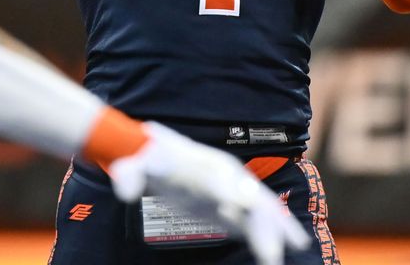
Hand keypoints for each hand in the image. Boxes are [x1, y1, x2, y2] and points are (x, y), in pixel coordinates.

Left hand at [108, 123, 309, 264]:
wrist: (159, 156)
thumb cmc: (150, 158)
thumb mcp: (136, 164)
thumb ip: (130, 174)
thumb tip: (125, 190)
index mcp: (204, 164)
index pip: (222, 178)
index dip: (233, 192)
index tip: (244, 208)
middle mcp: (225, 177)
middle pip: (250, 196)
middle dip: (266, 218)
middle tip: (276, 246)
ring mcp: (232, 193)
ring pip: (259, 211)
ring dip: (274, 231)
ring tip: (283, 255)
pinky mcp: (231, 209)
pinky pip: (254, 224)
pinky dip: (266, 239)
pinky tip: (272, 258)